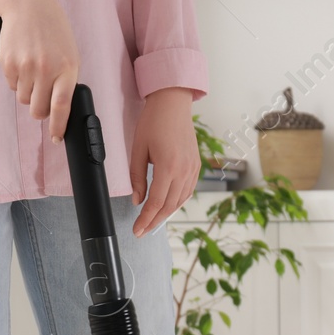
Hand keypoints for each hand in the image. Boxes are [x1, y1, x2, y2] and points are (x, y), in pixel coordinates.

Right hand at [0, 0, 79, 140]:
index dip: (58, 126)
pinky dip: (16, 80)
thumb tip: (59, 110)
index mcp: (67, 67)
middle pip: (38, 110)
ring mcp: (25, 67)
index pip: (61, 106)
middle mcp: (46, 69)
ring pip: (23, 99)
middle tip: (41, 96)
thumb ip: (65, 80)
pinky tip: (22, 61)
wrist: (27, 4)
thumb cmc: (52, 29)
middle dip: (39, 109)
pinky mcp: (8, 64)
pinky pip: (12, 86)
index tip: (56, 137)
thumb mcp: (69, 52)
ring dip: (27, 91)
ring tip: (32, 68)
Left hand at [130, 87, 198, 236]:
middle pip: (169, 206)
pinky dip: (177, 202)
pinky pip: (188, 190)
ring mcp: (193, 168)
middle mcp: (184, 170)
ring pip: (180, 200)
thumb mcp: (138, 150)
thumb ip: (137, 178)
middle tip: (142, 231)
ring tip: (152, 222)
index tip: (137, 230)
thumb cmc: (153, 122)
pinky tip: (168, 206)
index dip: (145, 219)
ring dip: (166, 214)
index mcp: (168, 167)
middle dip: (154, 221)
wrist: (173, 103)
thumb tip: (137, 200)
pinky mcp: (196, 165)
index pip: (156, 202)